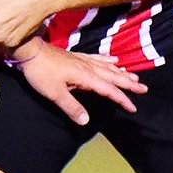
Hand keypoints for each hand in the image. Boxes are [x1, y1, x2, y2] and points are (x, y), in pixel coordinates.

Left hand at [16, 42, 145, 125]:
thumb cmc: (41, 73)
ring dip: (121, 72)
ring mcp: (82, 60)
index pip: (108, 90)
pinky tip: (114, 59)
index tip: (133, 107)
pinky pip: (97, 58)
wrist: (29, 51)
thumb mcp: (54, 93)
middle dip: (129, 83)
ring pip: (107, 67)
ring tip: (134, 76)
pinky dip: (107, 60)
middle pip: (113, 76)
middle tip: (143, 88)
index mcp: (85, 77)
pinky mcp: (76, 56)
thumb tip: (86, 121)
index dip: (122, 99)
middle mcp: (88, 67)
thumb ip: (72, 107)